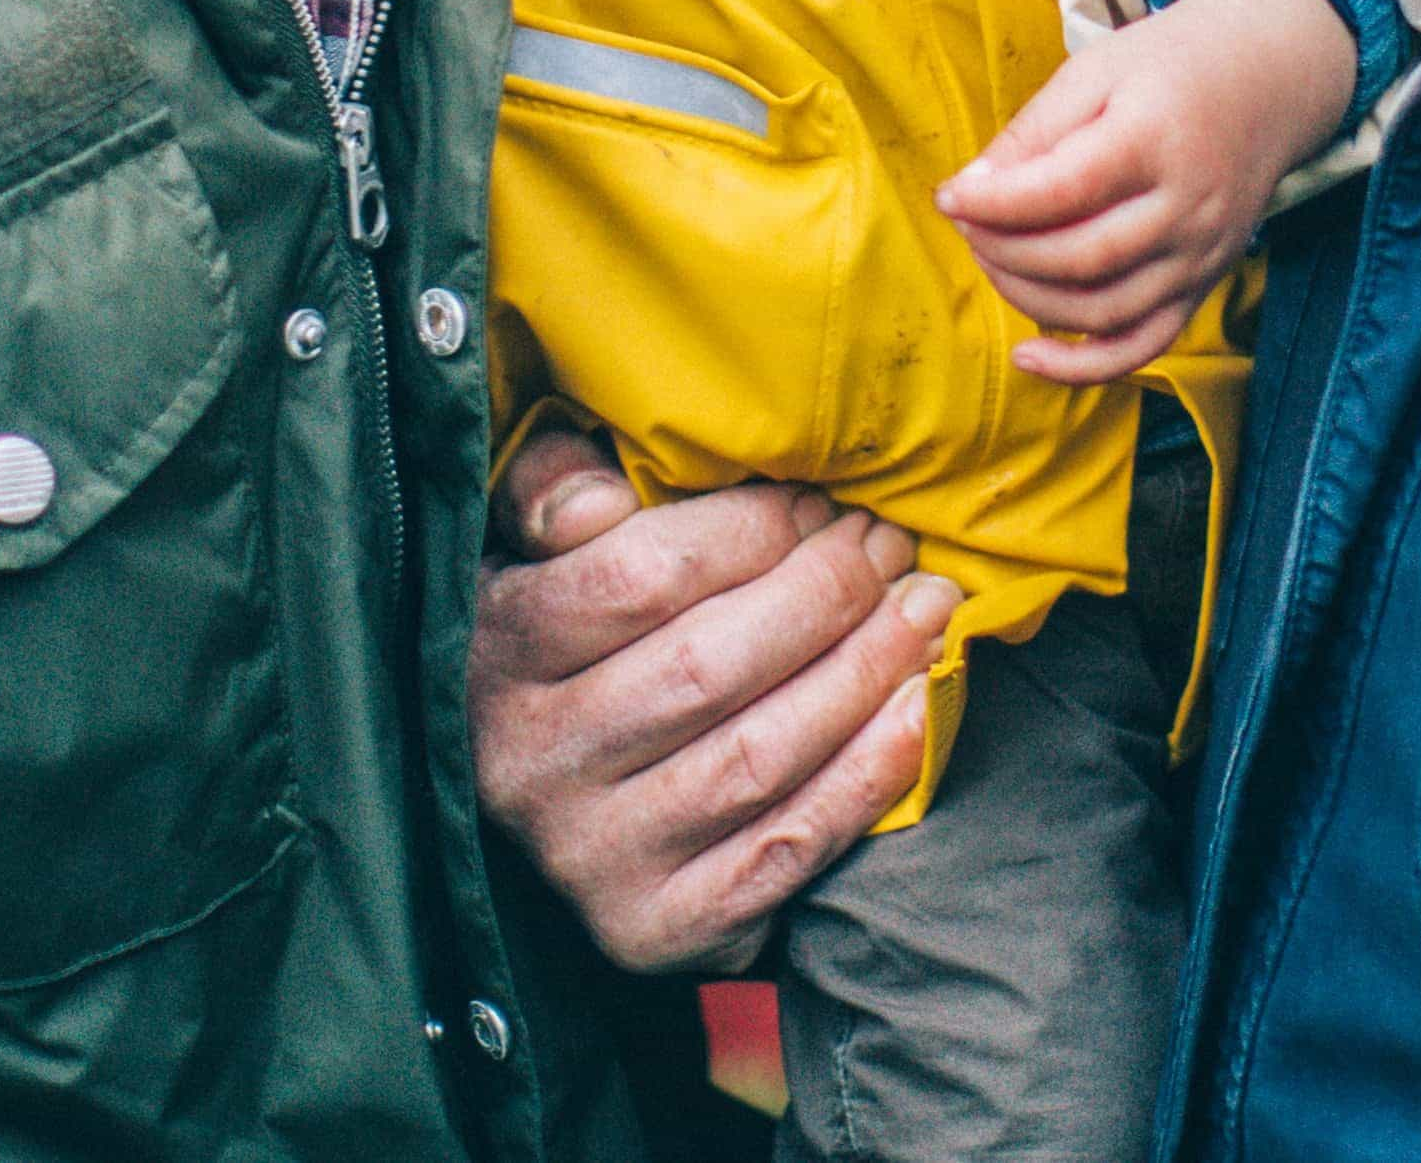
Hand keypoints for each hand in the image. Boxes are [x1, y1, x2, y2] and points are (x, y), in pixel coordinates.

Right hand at [471, 425, 955, 971]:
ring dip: (864, 673)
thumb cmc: (568, 650)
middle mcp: (532, 765)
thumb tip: (601, 493)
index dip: (749, 532)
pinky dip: (868, 774)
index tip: (818, 504)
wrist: (556, 809)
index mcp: (496, 655)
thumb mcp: (530, 553)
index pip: (637, 578)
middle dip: (826, 595)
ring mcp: (593, 858)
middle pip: (708, 667)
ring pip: (759, 756)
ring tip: (923, 610)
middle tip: (889, 548)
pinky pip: (787, 847)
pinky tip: (916, 707)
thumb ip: (553, 493)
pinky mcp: (657, 928)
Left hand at [937, 0, 1355, 384]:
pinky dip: (1082, 368)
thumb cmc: (1168, 69)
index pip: (1064, 189)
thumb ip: (1035, 129)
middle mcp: (1187, 208)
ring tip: (991, 258)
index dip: (995, 202)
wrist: (1264, 83)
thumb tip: (971, 188)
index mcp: (1156, 140)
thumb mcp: (1097, 69)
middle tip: (966, 224)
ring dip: (1027, 298)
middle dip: (1003, 250)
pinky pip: (1143, 346)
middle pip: (1080, 258)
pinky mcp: (1203, 286)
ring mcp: (1200, 256)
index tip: (950, 195)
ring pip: (1103, 310)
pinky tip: (1027, 356)